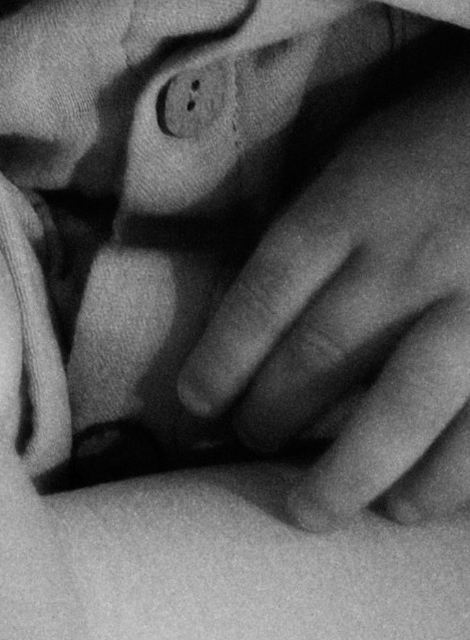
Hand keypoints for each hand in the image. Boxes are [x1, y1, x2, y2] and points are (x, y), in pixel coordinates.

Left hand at [175, 37, 469, 524]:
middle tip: (247, 451)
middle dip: (274, 417)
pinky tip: (414, 505)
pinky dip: (448, 476)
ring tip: (317, 508)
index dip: (224, 356)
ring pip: (402, 407)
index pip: (270, 289)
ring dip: (353, 470)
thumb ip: (324, 222)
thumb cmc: (446, 130)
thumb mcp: (367, 150)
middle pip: (323, 354)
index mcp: (357, 201)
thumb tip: (260, 308)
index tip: (194, 406)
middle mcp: (409, 257)